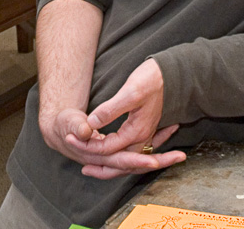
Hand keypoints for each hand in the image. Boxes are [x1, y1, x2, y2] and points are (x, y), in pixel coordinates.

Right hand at [41, 107, 183, 179]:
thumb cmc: (64, 124)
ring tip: (179, 152)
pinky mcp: (119, 148)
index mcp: (98, 154)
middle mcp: (109, 158)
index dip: (136, 161)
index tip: (152, 160)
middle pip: (136, 165)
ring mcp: (115, 154)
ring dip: (160, 156)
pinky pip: (140, 151)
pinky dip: (155, 144)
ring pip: (141, 159)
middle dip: (158, 162)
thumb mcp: (67, 121)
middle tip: (179, 157)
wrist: (59, 129)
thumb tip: (88, 130)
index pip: (120, 160)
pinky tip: (168, 132)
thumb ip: (77, 125)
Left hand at [73, 58, 186, 178]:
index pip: (108, 147)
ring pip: (128, 160)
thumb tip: (91, 123)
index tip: (70, 140)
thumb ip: (111, 109)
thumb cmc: (151, 80)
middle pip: (120, 162)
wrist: (173, 74)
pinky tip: (113, 154)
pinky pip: (135, 152)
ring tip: (96, 168)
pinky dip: (123, 158)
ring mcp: (146, 134)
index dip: (88, 146)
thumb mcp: (130, 92)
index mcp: (136, 131)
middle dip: (102, 167)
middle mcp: (142, 137)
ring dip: (113, 166)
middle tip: (83, 170)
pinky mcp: (147, 129)